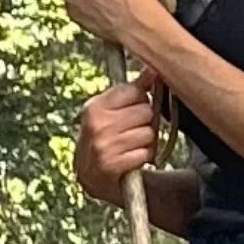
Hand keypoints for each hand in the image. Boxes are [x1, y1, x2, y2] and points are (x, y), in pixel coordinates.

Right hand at [75, 73, 158, 203]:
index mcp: (95, 106)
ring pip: (149, 133)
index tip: (133, 109)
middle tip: (133, 130)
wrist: (90, 175)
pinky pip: (145, 153)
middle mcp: (97, 124)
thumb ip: (132, 90)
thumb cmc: (105, 136)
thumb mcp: (109, 111)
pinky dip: (143, 156)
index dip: (141, 100)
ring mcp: (103, 145)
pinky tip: (132, 157)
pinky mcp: (112, 165)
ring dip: (146, 141)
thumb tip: (153, 69)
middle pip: (146, 112)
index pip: (135, 91)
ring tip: (132, 144)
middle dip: (146, 122)